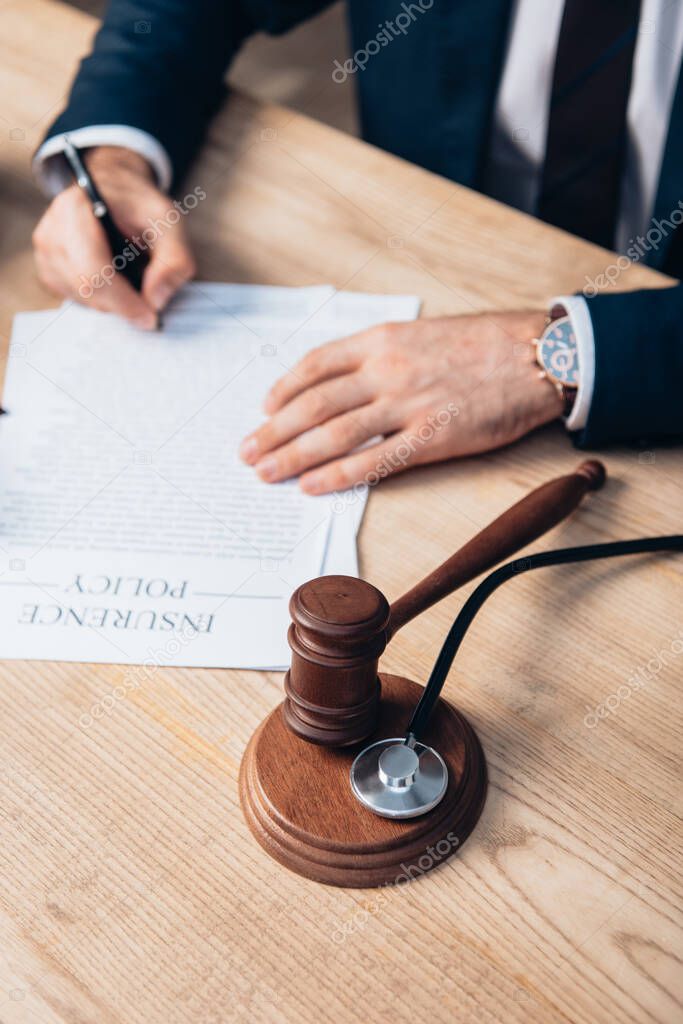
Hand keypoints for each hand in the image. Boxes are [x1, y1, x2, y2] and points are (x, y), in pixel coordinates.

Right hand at [32, 146, 195, 328]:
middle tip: (149, 298)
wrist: (114, 193)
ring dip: (114, 300)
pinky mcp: (48, 270)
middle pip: (87, 290)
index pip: (93, 270)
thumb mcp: (170, 222)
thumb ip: (174, 260)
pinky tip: (114, 277)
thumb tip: (156, 300)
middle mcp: (52, 231)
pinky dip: (102, 299)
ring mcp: (45, 252)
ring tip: (131, 273)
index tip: (150, 316)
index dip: (124, 301)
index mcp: (76, 208)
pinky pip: (77, 300)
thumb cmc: (140, 206)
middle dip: (123, 303)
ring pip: (83, 300)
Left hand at [239, 311, 563, 492]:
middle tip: (247, 452)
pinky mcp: (431, 438)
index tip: (263, 410)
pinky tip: (313, 486)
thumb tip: (345, 380)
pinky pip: (374, 461)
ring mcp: (407, 405)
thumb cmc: (484, 344)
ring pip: (333, 434)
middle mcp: (386, 370)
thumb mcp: (423, 333)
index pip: (315, 366)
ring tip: (266, 473)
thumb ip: (382, 353)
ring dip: (293, 456)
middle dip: (273, 430)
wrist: (536, 355)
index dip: (282, 390)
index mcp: (381, 340)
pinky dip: (338, 475)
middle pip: (313, 404)